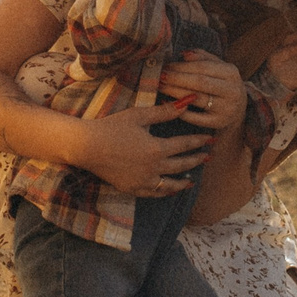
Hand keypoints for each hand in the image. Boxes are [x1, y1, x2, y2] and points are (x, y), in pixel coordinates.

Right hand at [76, 100, 212, 194]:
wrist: (86, 146)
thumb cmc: (111, 126)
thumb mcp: (139, 115)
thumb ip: (164, 111)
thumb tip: (187, 102)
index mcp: (157, 149)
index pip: (185, 145)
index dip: (199, 141)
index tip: (210, 139)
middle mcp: (153, 168)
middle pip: (181, 165)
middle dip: (196, 160)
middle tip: (208, 157)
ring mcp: (143, 181)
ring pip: (170, 185)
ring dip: (183, 181)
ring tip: (192, 180)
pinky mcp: (132, 189)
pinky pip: (154, 193)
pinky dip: (165, 192)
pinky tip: (169, 189)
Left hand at [159, 51, 244, 130]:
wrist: (239, 109)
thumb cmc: (222, 84)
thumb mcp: (218, 68)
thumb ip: (202, 58)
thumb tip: (184, 55)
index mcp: (231, 73)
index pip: (203, 67)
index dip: (182, 67)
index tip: (166, 66)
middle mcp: (232, 91)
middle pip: (200, 82)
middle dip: (176, 78)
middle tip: (159, 76)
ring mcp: (226, 108)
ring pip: (196, 99)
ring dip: (175, 92)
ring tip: (161, 87)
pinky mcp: (219, 123)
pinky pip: (196, 118)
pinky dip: (180, 111)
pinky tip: (167, 104)